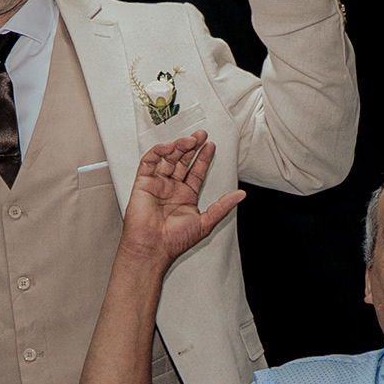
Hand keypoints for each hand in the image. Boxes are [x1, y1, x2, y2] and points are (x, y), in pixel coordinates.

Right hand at [119, 131, 242, 264]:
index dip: (203, 158)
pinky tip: (169, 147)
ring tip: (190, 140)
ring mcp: (157, 184)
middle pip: (183, 161)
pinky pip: (149, 162)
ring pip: (168, 158)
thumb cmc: (175, 240)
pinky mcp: (143, 183)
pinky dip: (158, 152)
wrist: (153, 248)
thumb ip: (222, 206)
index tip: (211, 146)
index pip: (196, 171)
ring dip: (178, 147)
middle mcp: (171, 188)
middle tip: (201, 135)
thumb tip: (240, 195)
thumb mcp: (206, 222)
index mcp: (185, 196)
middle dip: (192, 147)